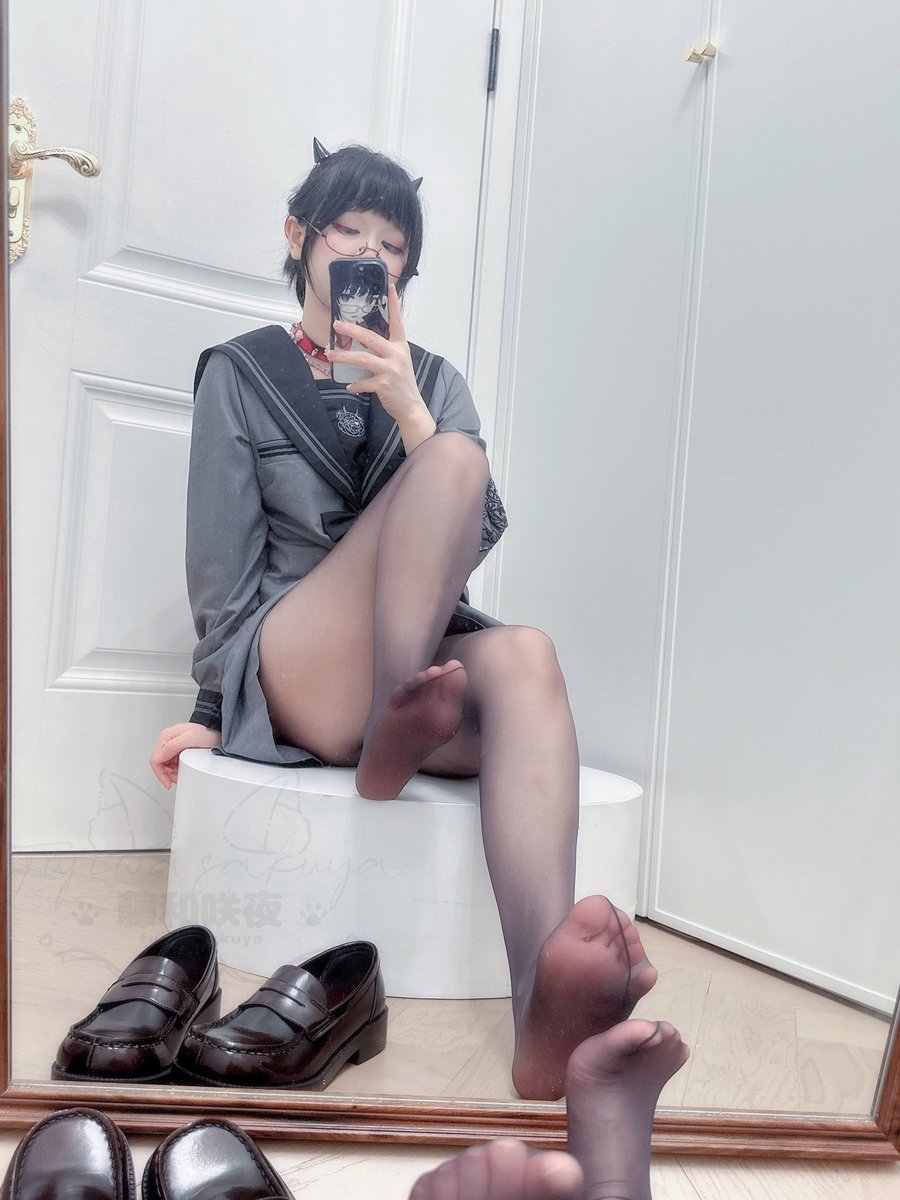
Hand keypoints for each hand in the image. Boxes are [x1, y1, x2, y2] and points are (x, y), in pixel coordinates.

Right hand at [150, 722, 220, 789]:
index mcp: (167, 736)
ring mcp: (173, 746)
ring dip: (171, 773)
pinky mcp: (178, 750)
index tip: (167, 783)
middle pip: (159, 763)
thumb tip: (161, 755)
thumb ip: (173, 746)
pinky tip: (182, 770)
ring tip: (180, 775)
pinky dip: (175, 770)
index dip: (160, 773)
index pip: (156, 759)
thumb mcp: (190, 738)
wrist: (217, 733)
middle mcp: (168, 740)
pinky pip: (172, 764)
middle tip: (175, 780)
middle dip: (166, 774)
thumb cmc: (207, 733)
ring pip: (165, 765)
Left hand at [328, 283, 425, 422]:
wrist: (411, 407)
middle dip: (352, 330)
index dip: (394, 304)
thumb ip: (385, 351)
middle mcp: (397, 355)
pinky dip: (355, 384)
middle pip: (371, 337)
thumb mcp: (398, 362)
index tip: (389, 287)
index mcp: (401, 346)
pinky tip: (349, 386)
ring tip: (330, 355)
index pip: (397, 322)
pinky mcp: (384, 384)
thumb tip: (363, 342)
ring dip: (344, 356)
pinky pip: (363, 382)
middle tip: (337, 325)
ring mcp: (391, 369)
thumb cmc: (402, 383)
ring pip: (363, 358)